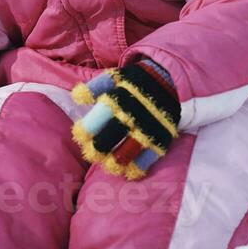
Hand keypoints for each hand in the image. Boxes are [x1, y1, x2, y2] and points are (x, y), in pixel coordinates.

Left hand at [71, 58, 180, 179]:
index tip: (80, 136)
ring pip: (128, 152)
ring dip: (115, 162)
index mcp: (119, 98)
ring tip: (108, 165)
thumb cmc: (136, 80)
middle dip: (97, 149)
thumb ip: (95, 87)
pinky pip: (149, 158)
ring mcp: (149, 128)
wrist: (170, 79)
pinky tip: (128, 171)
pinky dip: (138, 167)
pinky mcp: (162, 137)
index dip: (85, 130)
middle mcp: (133, 115)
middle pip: (110, 138)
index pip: (97, 118)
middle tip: (91, 153)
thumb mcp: (115, 77)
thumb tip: (77, 97)